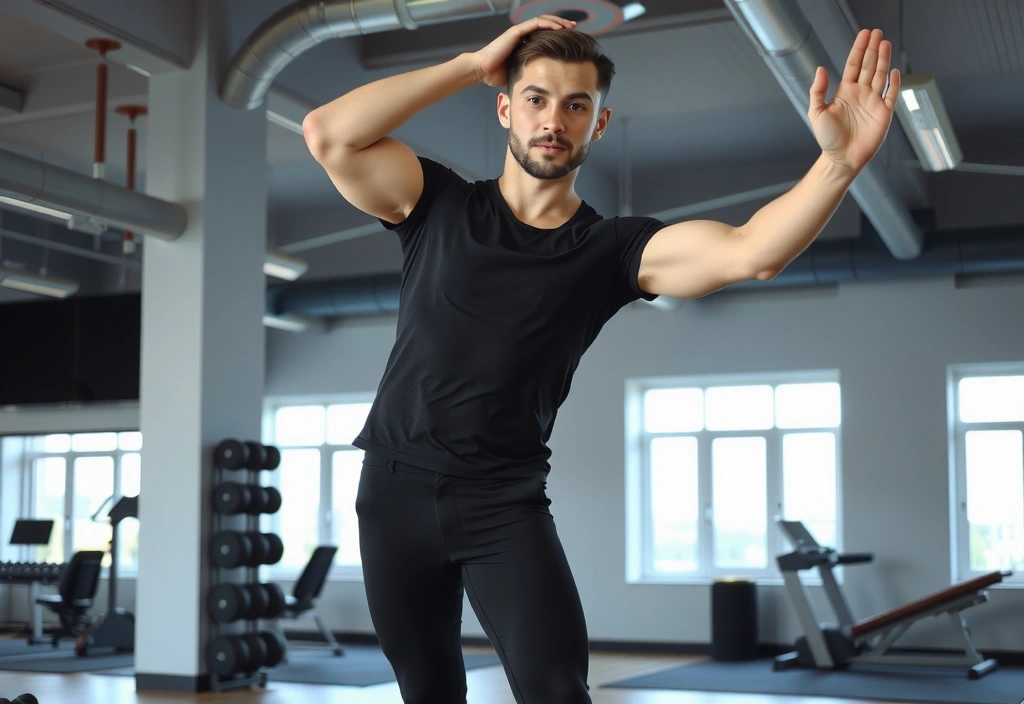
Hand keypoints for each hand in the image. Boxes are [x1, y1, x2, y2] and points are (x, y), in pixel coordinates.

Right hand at [472, 15, 577, 86]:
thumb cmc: (496, 75)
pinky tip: (560, 27)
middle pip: (546, 25)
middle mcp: (523, 35)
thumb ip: (529, 73)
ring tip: (571, 25)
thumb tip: (541, 85)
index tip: (571, 40)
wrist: (482, 71)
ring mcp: (519, 31)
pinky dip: (549, 24)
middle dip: (562, 25)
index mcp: (524, 44)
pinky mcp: (517, 31)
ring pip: (543, 20)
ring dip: (558, 22)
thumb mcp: (519, 73)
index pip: (544, 35)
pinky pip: (536, 23)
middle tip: (575, 28)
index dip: (558, 35)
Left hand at [808, 28, 900, 173]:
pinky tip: (894, 71)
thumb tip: (821, 69)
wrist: (841, 158)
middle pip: (868, 66)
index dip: (858, 49)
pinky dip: (894, 83)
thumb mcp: (816, 112)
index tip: (864, 35)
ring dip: (883, 60)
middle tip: (877, 32)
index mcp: (845, 91)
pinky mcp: (884, 113)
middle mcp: (861, 93)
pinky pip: (891, 94)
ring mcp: (873, 102)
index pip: (853, 65)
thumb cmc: (828, 138)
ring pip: (880, 75)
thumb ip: (817, 91)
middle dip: (872, 49)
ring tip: (885, 43)